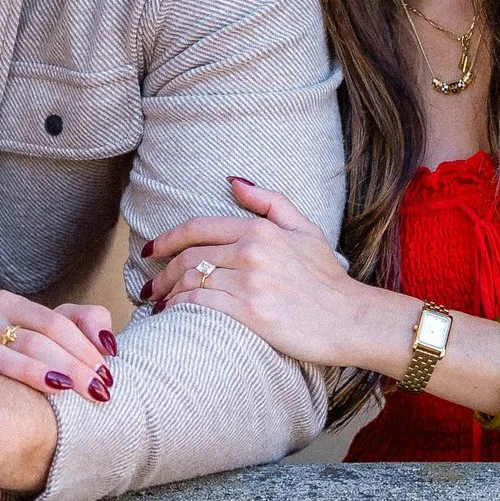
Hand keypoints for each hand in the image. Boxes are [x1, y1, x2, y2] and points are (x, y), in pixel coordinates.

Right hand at [0, 292, 118, 410]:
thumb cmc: (38, 360)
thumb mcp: (65, 333)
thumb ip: (90, 322)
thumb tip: (105, 342)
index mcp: (9, 304)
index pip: (54, 323)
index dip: (84, 348)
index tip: (106, 375)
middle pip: (34, 341)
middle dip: (70, 366)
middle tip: (96, 390)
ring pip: (5, 358)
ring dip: (40, 376)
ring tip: (67, 391)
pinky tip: (7, 387)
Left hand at [141, 177, 399, 371]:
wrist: (351, 319)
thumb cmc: (328, 279)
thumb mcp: (306, 229)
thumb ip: (269, 202)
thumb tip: (233, 182)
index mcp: (260, 230)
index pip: (198, 228)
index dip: (166, 238)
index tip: (149, 250)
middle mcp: (250, 252)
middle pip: (188, 257)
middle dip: (160, 271)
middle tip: (148, 284)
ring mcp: (249, 283)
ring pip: (189, 282)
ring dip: (165, 293)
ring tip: (156, 303)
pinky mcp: (249, 313)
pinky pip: (199, 307)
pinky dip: (178, 311)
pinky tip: (171, 318)